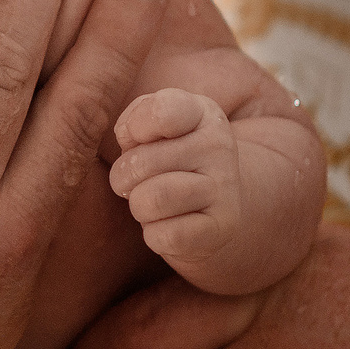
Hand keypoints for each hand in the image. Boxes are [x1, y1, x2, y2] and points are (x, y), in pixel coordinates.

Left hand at [110, 89, 241, 275]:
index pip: (161, 112)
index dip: (134, 129)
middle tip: (139, 181)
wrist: (211, 207)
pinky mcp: (223, 227)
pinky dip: (155, 235)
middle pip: (140, 163)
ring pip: (150, 200)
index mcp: (201, 113)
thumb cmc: (165, 160)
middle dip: (124, 178)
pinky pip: (164, 236)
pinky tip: (169, 225)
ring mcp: (225, 187)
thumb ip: (134, 122)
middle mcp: (219, 145)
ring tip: (153, 202)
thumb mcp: (150, 129)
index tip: (139, 139)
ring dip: (139, 207)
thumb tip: (131, 138)